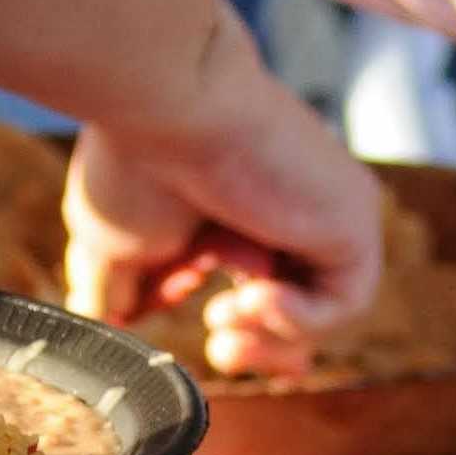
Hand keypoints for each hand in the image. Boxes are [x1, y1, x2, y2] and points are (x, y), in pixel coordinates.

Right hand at [62, 0, 383, 367]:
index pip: (251, 290)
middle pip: (291, 308)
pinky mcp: (350, 220)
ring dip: (271, 338)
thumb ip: (112, 289)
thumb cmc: (136, 160)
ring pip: (320, 312)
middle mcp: (279, 210)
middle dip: (254, 348)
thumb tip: (105, 324)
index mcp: (228, 212)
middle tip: (221, 350)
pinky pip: (346, 301)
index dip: (232, 331)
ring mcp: (319, 214)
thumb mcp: (108, 241)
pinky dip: (300, 317)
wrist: (173, 104)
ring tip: (226, 319)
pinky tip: (259, 297)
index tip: (197, 335)